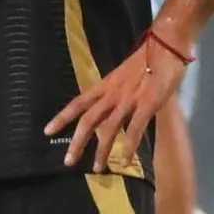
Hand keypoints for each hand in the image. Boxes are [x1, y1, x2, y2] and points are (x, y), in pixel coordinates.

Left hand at [45, 38, 184, 172]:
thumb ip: (118, 91)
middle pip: (89, 120)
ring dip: (102, 150)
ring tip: (98, 168)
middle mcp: (112, 94)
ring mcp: (129, 100)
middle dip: (77, 142)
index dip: (62, 117)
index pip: (78, 103)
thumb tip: (115, 106)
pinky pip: (135, 129)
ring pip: (110, 128)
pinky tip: (125, 160)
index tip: (47, 131)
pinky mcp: (147, 104)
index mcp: (105, 85)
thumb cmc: (147, 57)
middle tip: (68, 162)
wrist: (166, 44)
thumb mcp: (124, 74)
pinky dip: (129, 146)